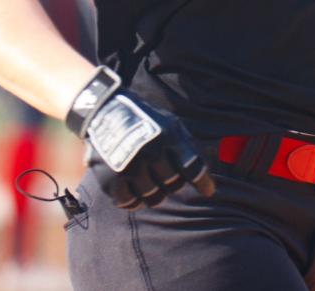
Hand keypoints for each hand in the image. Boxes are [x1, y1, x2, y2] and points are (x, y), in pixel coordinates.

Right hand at [67, 68, 214, 208]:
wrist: (105, 111)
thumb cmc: (146, 120)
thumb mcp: (171, 124)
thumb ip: (188, 145)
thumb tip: (207, 170)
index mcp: (168, 136)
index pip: (192, 167)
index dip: (203, 183)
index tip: (208, 192)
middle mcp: (150, 152)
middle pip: (173, 185)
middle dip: (172, 183)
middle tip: (165, 175)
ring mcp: (130, 167)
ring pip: (153, 198)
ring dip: (155, 193)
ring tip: (150, 182)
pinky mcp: (111, 178)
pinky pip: (130, 203)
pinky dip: (134, 201)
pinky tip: (134, 191)